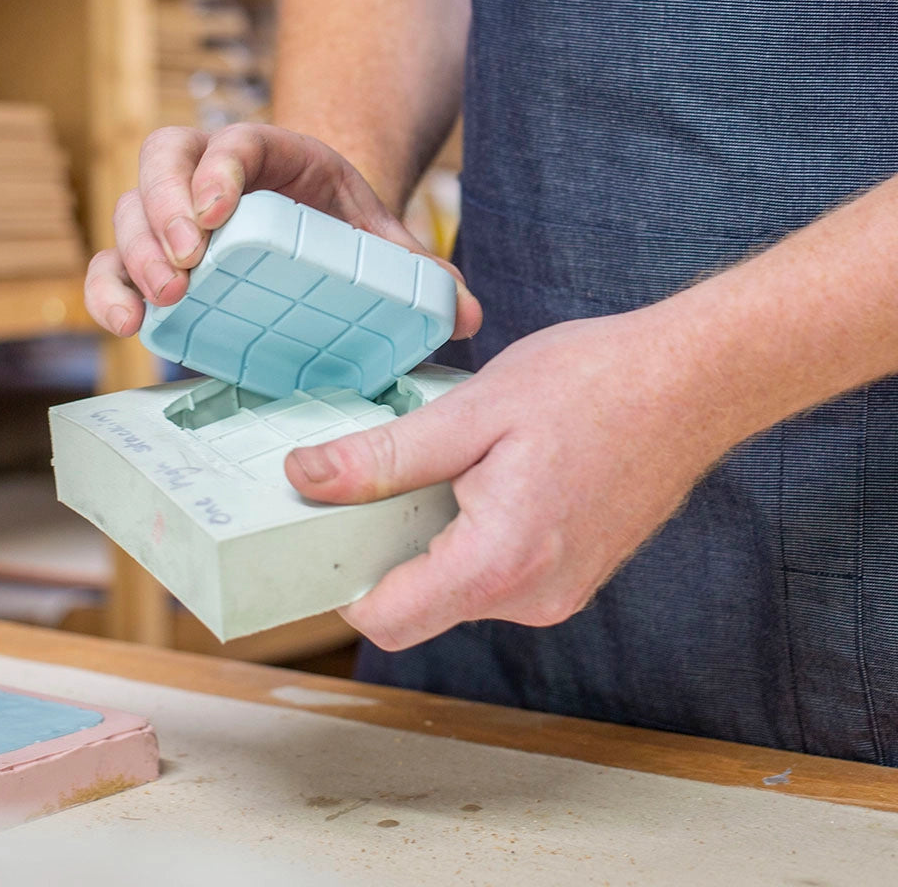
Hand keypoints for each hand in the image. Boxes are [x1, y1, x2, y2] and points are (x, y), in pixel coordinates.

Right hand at [83, 123, 481, 339]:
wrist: (313, 234)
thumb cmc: (343, 230)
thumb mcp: (382, 242)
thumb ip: (420, 271)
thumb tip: (467, 314)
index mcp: (274, 155)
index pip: (234, 141)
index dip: (217, 169)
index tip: (218, 214)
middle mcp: (213, 173)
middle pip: (163, 162)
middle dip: (164, 212)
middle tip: (186, 268)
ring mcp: (177, 211)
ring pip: (130, 208)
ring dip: (133, 253)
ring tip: (160, 303)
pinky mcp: (156, 255)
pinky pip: (114, 260)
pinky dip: (110, 287)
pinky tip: (127, 322)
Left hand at [284, 307, 728, 649]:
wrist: (694, 381)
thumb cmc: (594, 384)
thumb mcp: (473, 410)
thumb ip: (385, 456)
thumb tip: (306, 478)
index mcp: (499, 563)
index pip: (386, 619)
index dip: (342, 580)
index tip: (326, 529)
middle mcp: (532, 598)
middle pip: (419, 606)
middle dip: (388, 550)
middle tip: (388, 476)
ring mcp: (558, 593)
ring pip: (458, 589)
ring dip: (436, 538)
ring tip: (454, 466)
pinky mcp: (573, 576)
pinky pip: (498, 575)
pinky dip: (475, 537)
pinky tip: (490, 477)